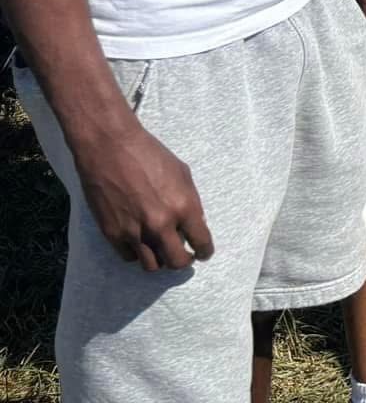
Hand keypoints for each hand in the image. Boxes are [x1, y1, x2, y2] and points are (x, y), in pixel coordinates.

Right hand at [73, 123, 214, 271]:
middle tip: (185, 255)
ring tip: (162, 250)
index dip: (205, 251)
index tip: (204, 253)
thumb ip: (189, 202)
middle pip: (176, 262)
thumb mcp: (182, 174)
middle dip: (184, 261)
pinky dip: (137, 253)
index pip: (201, 242)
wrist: (111, 149)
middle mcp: (160, 224)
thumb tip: (192, 223)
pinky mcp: (112, 234)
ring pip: (152, 265)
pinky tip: (141, 242)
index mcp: (183, 206)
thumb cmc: (150, 155)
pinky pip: (129, 257)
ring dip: (160, 259)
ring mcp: (134, 232)